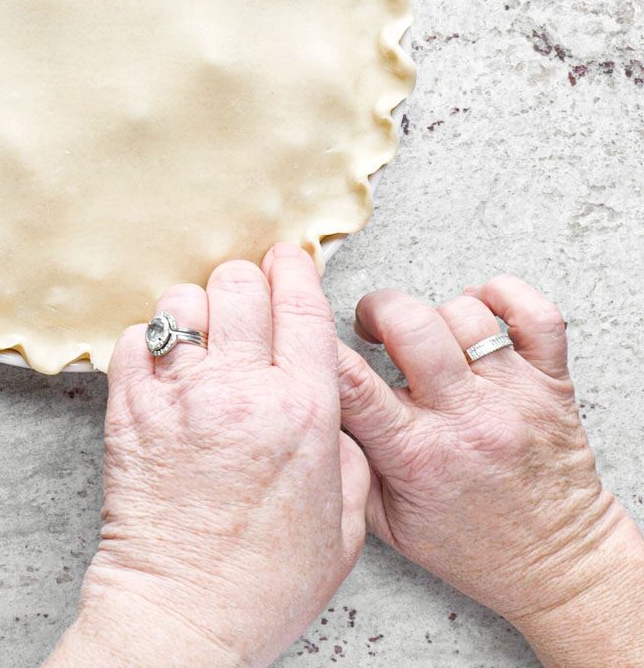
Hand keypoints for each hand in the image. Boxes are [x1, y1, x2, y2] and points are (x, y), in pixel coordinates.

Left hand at [46, 245, 366, 667]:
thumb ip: (349, 454)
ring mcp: (178, 397)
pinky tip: (164, 365)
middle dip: (246, 282)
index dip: (295, 269)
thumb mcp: (347, 524)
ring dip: (195, 310)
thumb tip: (332, 411)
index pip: (302, 306)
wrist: (183, 612)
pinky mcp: (127, 411)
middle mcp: (241, 392)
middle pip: (239, 287)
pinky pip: (133, 341)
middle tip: (247, 298)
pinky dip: (149, 342)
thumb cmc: (267, 582)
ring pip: (182, 304)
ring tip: (202, 335)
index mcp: (305, 413)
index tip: (289, 256)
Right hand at [337, 275, 643, 666]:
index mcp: (416, 454)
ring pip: (464, 313)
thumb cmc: (470, 545)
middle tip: (372, 328)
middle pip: (410, 323)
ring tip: (428, 335)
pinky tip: (477, 310)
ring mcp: (514, 396)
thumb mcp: (383, 521)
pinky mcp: (552, 384)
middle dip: (377, 309)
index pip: (351, 380)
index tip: (306, 334)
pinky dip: (503, 296)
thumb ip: (345, 463)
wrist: (556, 566)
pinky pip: (536, 314)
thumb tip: (313, 407)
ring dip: (435, 314)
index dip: (318, 345)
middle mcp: (466, 418)